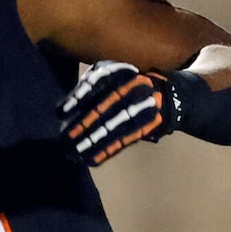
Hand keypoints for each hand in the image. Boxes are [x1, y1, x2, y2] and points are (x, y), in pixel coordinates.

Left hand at [62, 61, 181, 166]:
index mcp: (122, 71)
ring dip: (93, 140)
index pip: (98, 82)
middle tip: (64, 138)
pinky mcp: (150, 124)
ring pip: (115, 125)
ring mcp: (144, 106)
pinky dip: (108, 150)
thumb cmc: (128, 86)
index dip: (79, 96)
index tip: (60, 112)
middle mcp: (134, 86)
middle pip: (105, 107)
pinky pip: (126, 139)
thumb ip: (90, 86)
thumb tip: (63, 110)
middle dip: (83, 124)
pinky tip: (92, 160)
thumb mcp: (112, 76)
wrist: (170, 95)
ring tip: (75, 152)